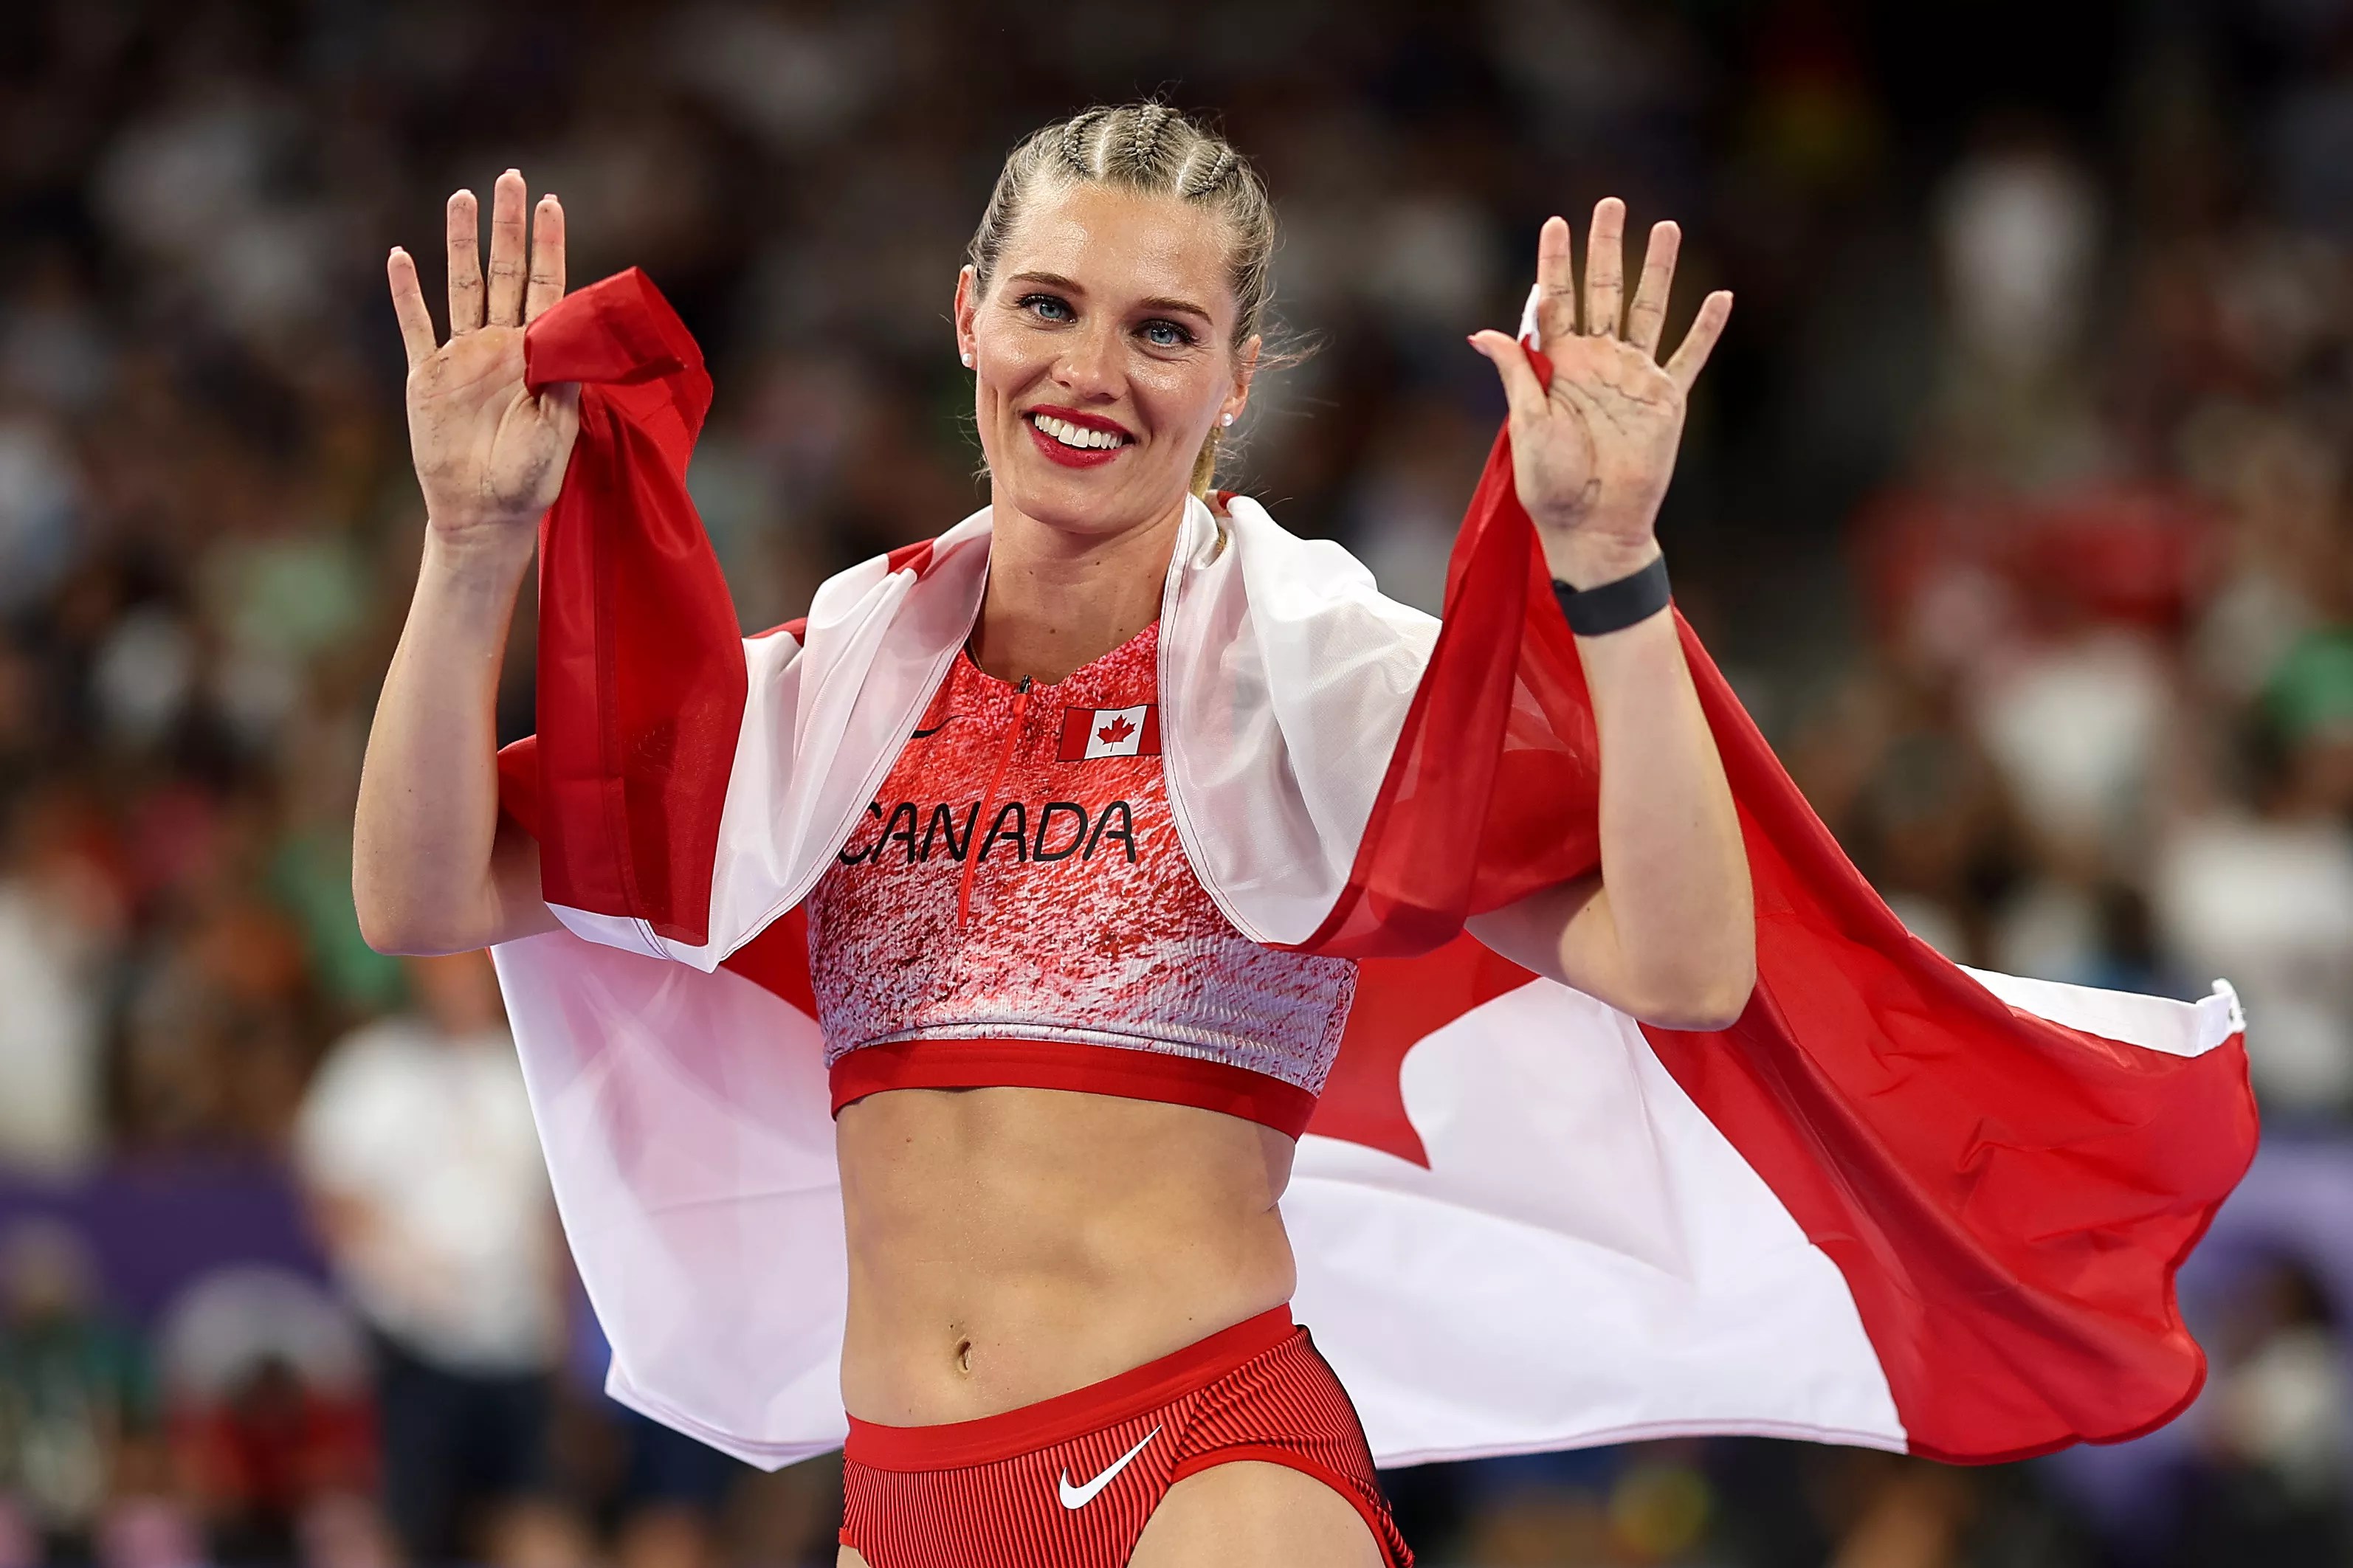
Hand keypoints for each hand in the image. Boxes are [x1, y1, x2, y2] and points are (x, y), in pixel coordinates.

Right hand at [388, 169, 579, 555]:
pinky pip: (416, 326)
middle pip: (504, 273)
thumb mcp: (561, 424)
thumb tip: (574, 327)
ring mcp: (463, 357)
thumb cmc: (533, 477)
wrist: (486, 512)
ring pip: (461, 287)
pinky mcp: (428, 376)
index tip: (552, 203)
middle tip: (510, 178)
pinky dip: (407, 294)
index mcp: (540, 355)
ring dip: (460, 243)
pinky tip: (401, 257)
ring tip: (462, 198)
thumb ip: (566, 375)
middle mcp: (501, 346)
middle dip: (508, 226)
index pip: (547, 287)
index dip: (549, 246)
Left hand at [1470, 200, 1730, 586]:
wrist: (1593, 525)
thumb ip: (1516, 373)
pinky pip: (1690, 356)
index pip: (1555, 301)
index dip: (1555, 262)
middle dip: (1606, 248)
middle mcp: (1597, 362)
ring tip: (1666, 228)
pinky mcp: (1666, 399)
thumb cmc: (1550, 483)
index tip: (1555, 222)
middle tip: (1610, 204)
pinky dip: (1707, 328)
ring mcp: (1634, 377)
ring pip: (1649, 310)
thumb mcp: (1525, 425)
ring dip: (1658, 269)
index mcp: (1558, 365)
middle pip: (1604, 291)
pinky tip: (1720, 295)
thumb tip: (1480, 333)